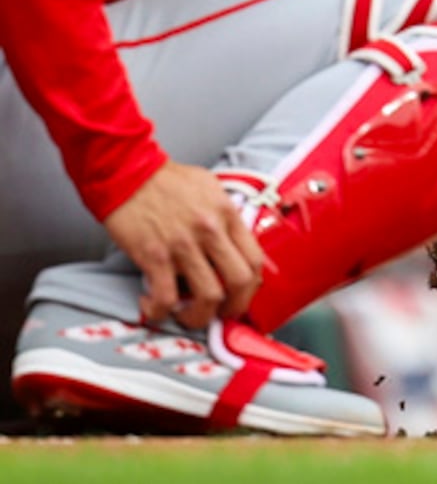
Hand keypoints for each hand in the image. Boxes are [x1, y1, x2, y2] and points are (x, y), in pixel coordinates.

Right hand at [103, 162, 265, 329]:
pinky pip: (165, 297)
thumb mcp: (210, 189)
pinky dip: (160, 311)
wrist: (127, 172)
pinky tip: (153, 307)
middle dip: (234, 306)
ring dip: (199, 316)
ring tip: (187, 316)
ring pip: (208, 296)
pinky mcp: (153, 256)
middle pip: (240, 281)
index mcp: (227, 215)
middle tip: (221, 314)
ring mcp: (183, 245)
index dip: (252, 286)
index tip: (241, 296)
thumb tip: (231, 243)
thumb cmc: (167, 181)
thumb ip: (224, 217)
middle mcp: (210, 231)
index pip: (255, 259)